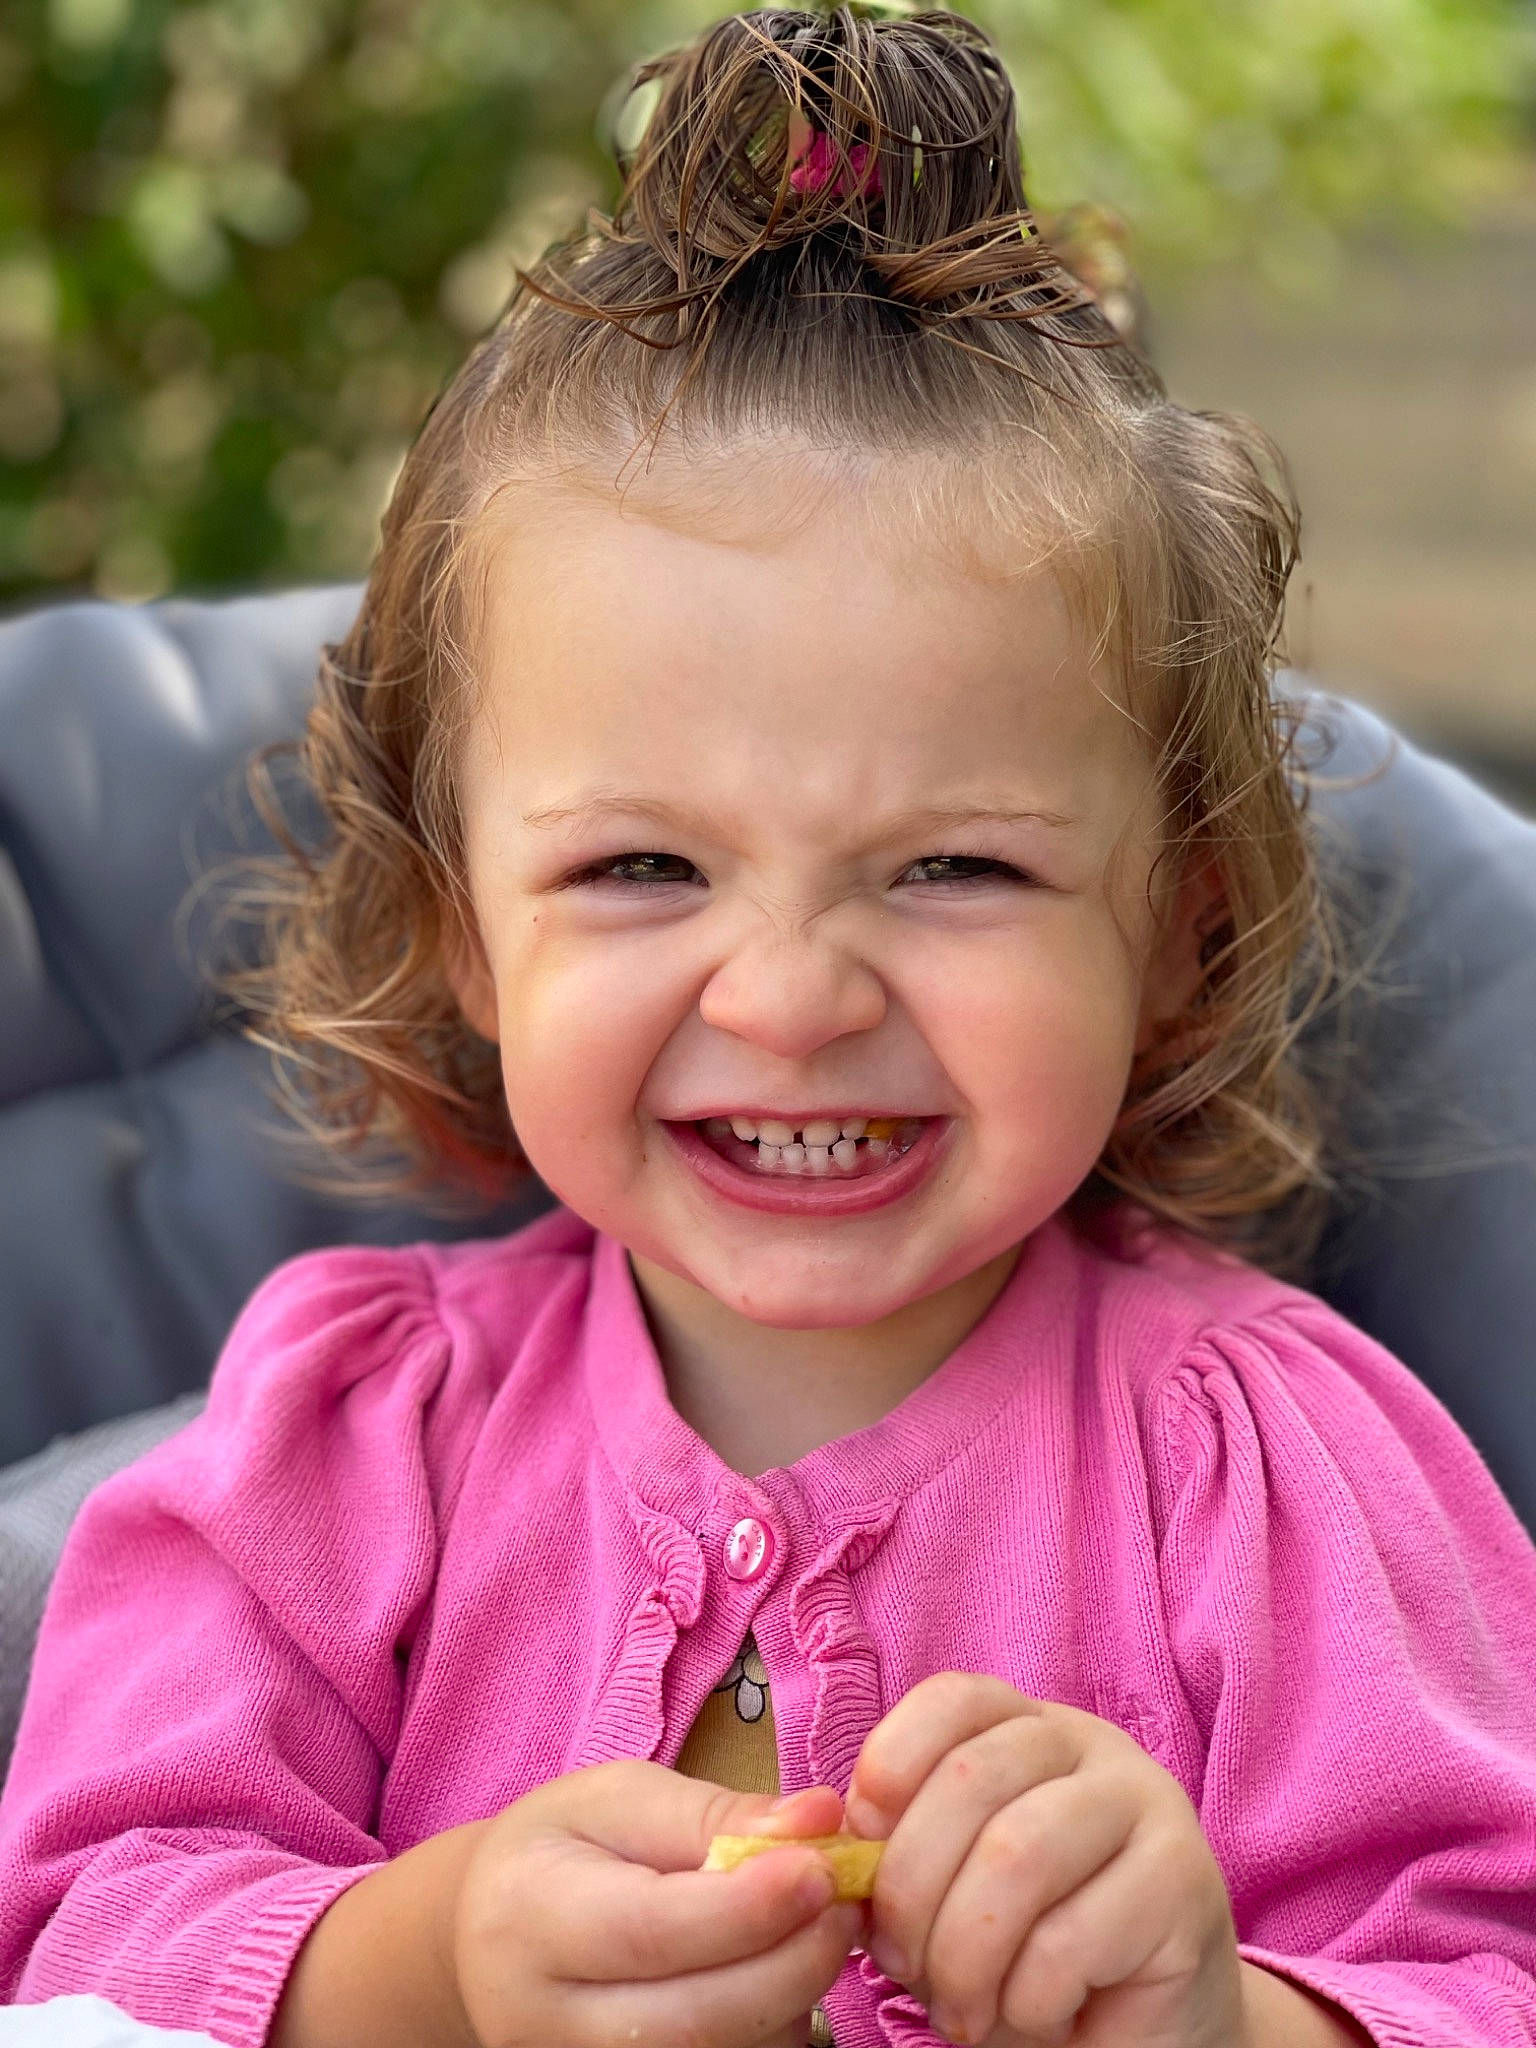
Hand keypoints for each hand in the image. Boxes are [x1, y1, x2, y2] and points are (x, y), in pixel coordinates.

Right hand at [452, 1762, 862, 2047]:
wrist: (491, 1936)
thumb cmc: (562, 1850)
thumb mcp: (617, 1798)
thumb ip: (714, 1812)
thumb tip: (819, 1820)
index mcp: (530, 1918)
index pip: (650, 1931)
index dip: (747, 1908)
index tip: (822, 1867)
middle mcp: (543, 2022)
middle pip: (694, 2019)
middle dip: (792, 1962)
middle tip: (847, 1902)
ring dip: (791, 2000)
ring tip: (813, 1929)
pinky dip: (770, 2032)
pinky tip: (778, 1975)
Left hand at [843, 1673, 1245, 2047]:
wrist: (1147, 2027)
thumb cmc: (1028, 1955)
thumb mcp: (948, 1891)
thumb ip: (896, 1856)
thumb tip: (827, 1852)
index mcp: (1027, 1727)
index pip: (950, 1699)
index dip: (890, 1764)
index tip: (863, 1850)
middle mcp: (1091, 1745)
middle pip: (969, 1779)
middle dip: (912, 1891)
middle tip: (906, 1970)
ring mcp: (1146, 1803)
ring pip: (1017, 1853)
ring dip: (965, 1954)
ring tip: (962, 2010)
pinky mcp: (1184, 1884)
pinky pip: (1070, 1937)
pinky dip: (1028, 1997)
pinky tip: (1037, 2016)